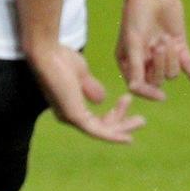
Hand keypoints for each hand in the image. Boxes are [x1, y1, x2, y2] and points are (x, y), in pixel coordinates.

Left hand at [27, 41, 144, 144]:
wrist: (48, 52)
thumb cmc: (60, 58)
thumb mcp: (81, 75)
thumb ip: (91, 88)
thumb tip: (101, 99)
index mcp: (69, 106)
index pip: (94, 119)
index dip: (114, 115)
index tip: (127, 101)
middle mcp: (68, 116)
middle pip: (100, 127)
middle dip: (121, 123)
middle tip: (141, 120)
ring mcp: (70, 118)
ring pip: (102, 131)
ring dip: (123, 128)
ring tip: (142, 121)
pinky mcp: (74, 116)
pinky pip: (97, 132)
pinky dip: (114, 136)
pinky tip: (128, 138)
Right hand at [116, 0, 189, 101]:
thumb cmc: (136, 15)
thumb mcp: (133, 42)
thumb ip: (135, 67)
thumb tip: (135, 90)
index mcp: (128, 61)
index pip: (138, 87)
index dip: (149, 93)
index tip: (161, 97)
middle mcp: (144, 61)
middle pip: (157, 80)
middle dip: (160, 64)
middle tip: (159, 44)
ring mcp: (162, 54)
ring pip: (172, 72)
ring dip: (172, 57)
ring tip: (166, 38)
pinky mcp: (179, 46)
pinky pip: (188, 65)